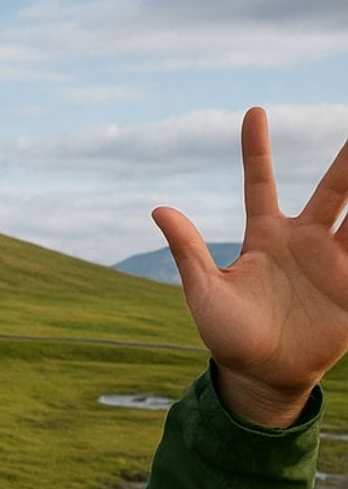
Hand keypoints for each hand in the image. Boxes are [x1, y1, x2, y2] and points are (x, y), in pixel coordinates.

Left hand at [154, 107, 347, 426]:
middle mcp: (305, 241)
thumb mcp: (204, 291)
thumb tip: (159, 208)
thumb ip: (188, 250)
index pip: (261, 182)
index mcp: (266, 236)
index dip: (257, 149)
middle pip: (334, 191)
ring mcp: (334, 262)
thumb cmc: (228, 334)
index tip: (253, 111)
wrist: (261, 376)